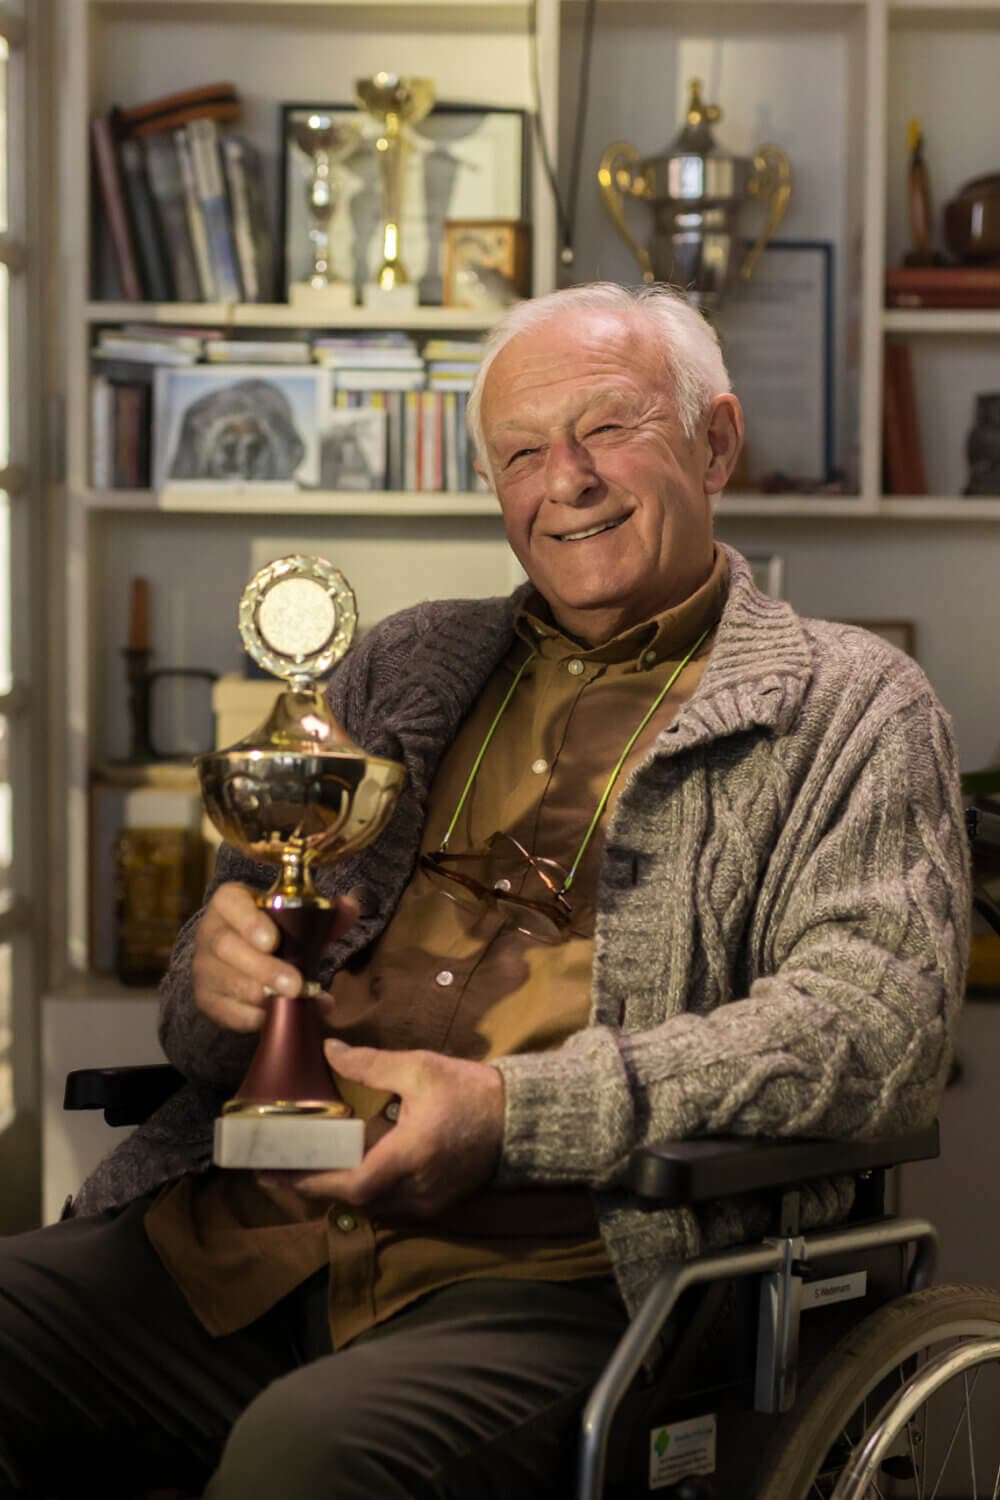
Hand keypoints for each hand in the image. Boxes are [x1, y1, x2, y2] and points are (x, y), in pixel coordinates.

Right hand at [192, 882, 357, 1033]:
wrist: (242, 955)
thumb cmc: (276, 931)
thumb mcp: (298, 919)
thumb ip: (325, 914)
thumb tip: (350, 906)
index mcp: (230, 902)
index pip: (231, 904)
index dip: (249, 922)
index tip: (273, 941)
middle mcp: (211, 932)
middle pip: (228, 948)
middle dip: (264, 969)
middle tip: (296, 985)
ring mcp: (205, 967)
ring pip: (228, 982)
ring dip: (263, 997)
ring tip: (294, 1003)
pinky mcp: (207, 998)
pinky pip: (228, 1011)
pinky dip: (256, 1017)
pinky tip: (278, 1017)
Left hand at [259, 1040, 505, 1218]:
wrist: (522, 1118)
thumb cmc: (471, 1091)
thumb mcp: (419, 1068)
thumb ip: (370, 1064)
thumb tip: (328, 1051)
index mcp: (409, 1157)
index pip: (350, 1184)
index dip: (309, 1182)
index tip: (273, 1173)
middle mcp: (415, 1189)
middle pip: (354, 1199)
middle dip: (315, 1185)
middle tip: (280, 1168)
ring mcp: (427, 1201)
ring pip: (372, 1204)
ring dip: (340, 1187)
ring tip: (309, 1166)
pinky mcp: (437, 1202)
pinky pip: (391, 1202)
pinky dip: (366, 1188)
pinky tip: (352, 1167)